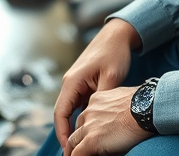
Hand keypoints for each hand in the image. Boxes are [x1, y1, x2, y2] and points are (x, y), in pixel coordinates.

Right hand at [55, 18, 142, 155]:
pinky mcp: (84, 83)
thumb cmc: (114, 52)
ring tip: (80, 144)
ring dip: (73, 126)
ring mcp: (77, 83)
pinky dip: (81, 116)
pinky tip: (88, 128)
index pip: (60, 112)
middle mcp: (71, 82)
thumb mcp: (112, 77)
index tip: (67, 149)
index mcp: (73, 81)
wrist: (118, 34)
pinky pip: (79, 103)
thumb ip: (102, 98)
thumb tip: (96, 119)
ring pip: (71, 109)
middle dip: (66, 133)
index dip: (62, 133)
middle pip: (63, 113)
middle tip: (73, 152)